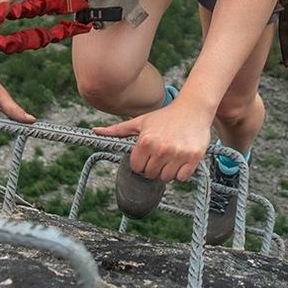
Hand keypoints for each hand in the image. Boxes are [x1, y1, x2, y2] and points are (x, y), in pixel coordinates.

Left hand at [93, 103, 211, 182]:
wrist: (192, 109)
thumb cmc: (164, 116)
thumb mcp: (140, 122)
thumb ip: (117, 130)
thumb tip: (94, 131)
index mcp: (145, 141)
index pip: (136, 168)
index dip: (141, 162)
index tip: (147, 153)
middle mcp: (161, 149)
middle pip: (150, 175)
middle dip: (154, 166)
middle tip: (160, 153)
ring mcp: (178, 154)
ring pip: (166, 178)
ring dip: (167, 170)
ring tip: (171, 155)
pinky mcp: (193, 158)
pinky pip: (182, 178)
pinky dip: (181, 172)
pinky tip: (181, 157)